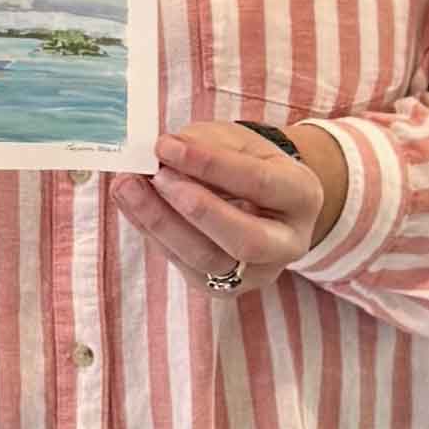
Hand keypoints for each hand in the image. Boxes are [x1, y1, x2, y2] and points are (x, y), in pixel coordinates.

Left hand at [111, 122, 335, 297]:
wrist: (260, 198)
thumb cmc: (247, 161)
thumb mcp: (237, 140)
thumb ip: (205, 144)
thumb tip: (164, 152)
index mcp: (301, 195)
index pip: (259, 183)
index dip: (210, 165)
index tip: (166, 146)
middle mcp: (288, 242)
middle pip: (245, 239)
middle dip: (196, 209)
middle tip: (156, 177)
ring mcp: (257, 273)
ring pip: (209, 261)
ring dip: (162, 224)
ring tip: (127, 187)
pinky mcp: (224, 288)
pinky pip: (186, 266)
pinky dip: (154, 234)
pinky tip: (132, 206)